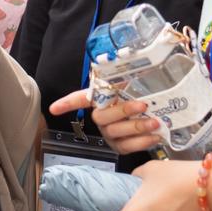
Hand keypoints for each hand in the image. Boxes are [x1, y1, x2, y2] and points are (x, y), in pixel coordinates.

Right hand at [47, 88, 161, 156]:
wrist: (157, 118)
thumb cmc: (144, 98)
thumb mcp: (137, 85)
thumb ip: (131, 77)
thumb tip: (136, 64)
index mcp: (101, 100)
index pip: (79, 99)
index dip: (67, 103)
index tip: (54, 109)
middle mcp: (102, 118)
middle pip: (101, 117)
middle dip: (123, 111)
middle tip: (142, 106)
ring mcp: (110, 133)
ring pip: (115, 132)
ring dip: (136, 127)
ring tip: (155, 122)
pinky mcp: (121, 146)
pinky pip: (127, 146)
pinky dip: (142, 142)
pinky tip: (155, 136)